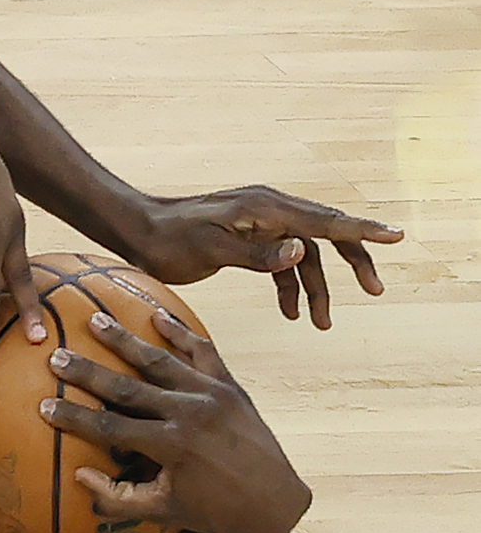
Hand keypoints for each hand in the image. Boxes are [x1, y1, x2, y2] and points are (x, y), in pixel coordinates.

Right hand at [45, 304, 310, 532]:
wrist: (278, 501)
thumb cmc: (217, 512)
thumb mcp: (167, 512)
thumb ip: (119, 500)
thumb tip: (79, 478)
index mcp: (171, 446)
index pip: (110, 426)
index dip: (75, 417)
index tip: (43, 406)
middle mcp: (190, 414)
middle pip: (128, 387)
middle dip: (89, 372)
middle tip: (57, 356)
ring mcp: (212, 396)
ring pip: (160, 361)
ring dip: (126, 340)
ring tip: (97, 321)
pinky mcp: (230, 387)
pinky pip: (203, 352)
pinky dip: (181, 332)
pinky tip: (157, 315)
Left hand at [121, 187, 403, 327]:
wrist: (135, 231)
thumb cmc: (168, 239)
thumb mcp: (210, 249)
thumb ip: (257, 253)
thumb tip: (302, 252)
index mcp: (264, 207)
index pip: (324, 220)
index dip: (363, 230)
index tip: (397, 236)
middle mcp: (267, 209)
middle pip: (326, 233)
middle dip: (352, 262)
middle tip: (374, 292)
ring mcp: (259, 222)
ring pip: (305, 254)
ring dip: (316, 288)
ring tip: (320, 325)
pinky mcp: (248, 237)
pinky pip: (283, 261)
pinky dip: (290, 286)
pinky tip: (290, 314)